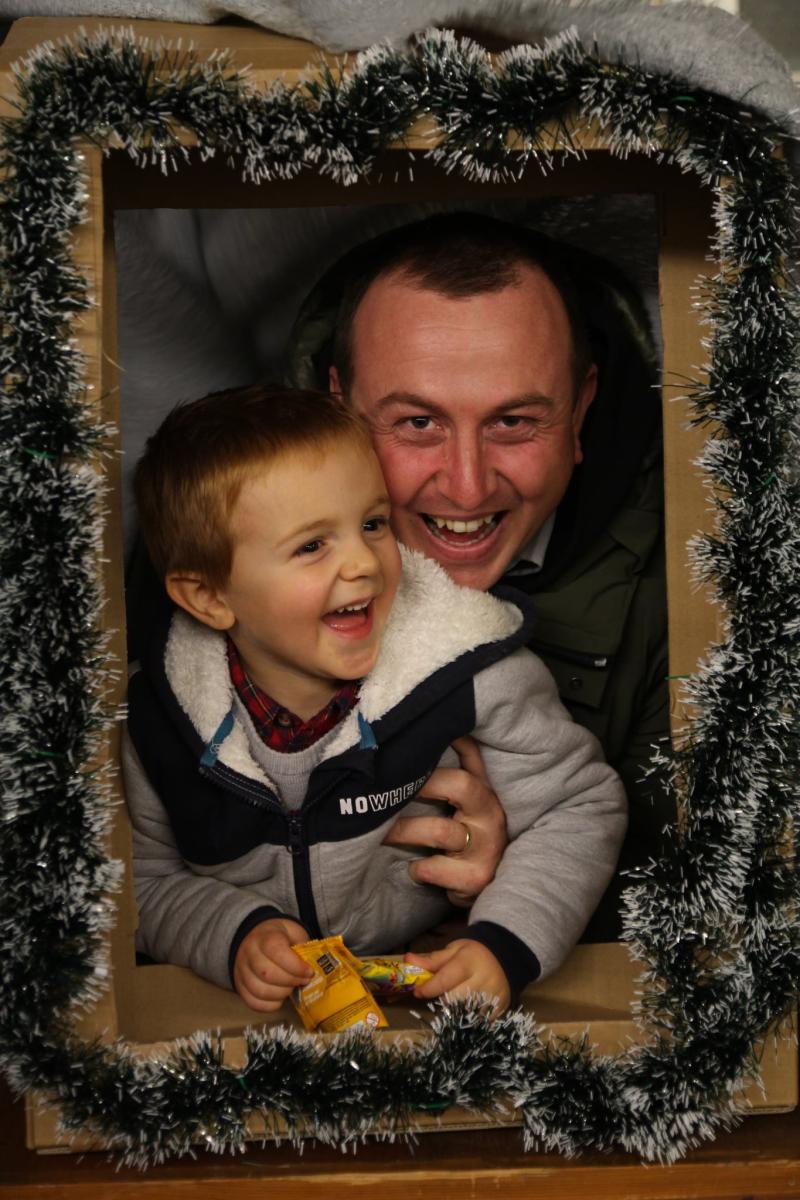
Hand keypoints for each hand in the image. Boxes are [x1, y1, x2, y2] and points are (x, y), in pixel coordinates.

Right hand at [233, 917, 311, 1012]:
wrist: (255, 936)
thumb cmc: (279, 936)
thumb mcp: (293, 932)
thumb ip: (302, 946)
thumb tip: (312, 967)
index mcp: (264, 936)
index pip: (276, 951)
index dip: (295, 965)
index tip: (309, 971)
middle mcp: (249, 953)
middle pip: (267, 974)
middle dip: (290, 981)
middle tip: (302, 981)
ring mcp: (241, 971)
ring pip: (259, 991)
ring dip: (281, 994)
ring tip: (291, 989)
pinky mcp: (240, 986)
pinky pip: (253, 1002)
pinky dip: (270, 1005)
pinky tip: (280, 998)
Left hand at [381, 736, 506, 905]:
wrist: (483, 889)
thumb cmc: (462, 840)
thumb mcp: (459, 808)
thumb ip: (443, 780)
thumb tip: (407, 744)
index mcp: (482, 791)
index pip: (472, 755)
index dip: (454, 739)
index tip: (426, 730)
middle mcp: (490, 813)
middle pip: (461, 785)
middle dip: (422, 784)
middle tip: (388, 791)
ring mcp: (487, 846)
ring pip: (441, 831)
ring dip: (404, 831)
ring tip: (381, 834)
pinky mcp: (476, 876)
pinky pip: (435, 867)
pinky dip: (418, 868)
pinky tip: (413, 868)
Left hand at [405, 939, 509, 1015]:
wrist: (504, 959)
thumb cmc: (474, 954)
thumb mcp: (454, 950)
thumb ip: (431, 959)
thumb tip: (408, 959)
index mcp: (470, 962)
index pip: (445, 980)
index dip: (428, 988)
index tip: (417, 991)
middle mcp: (483, 980)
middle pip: (453, 999)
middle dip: (442, 998)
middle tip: (442, 993)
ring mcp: (493, 998)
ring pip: (463, 1013)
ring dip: (454, 1010)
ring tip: (456, 998)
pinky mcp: (498, 1011)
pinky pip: (475, 1022)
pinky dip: (466, 1018)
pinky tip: (466, 1009)